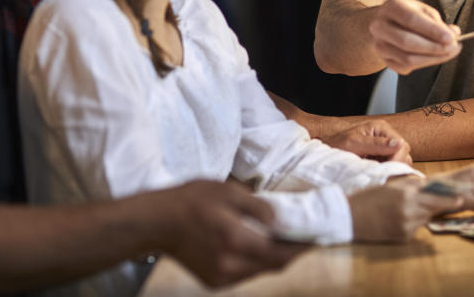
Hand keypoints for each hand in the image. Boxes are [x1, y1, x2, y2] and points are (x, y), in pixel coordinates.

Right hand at [158, 180, 306, 286]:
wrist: (157, 223)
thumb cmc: (191, 201)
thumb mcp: (226, 191)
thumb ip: (257, 207)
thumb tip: (281, 220)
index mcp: (235, 241)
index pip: (280, 254)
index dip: (301, 248)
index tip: (317, 237)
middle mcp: (230, 265)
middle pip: (273, 266)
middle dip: (291, 252)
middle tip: (305, 237)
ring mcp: (221, 277)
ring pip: (260, 271)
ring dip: (274, 257)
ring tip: (284, 239)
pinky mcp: (214, 281)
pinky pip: (245, 273)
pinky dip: (257, 261)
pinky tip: (259, 245)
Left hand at [322, 119, 412, 165]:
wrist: (326, 150)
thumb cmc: (337, 144)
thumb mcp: (354, 143)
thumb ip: (377, 144)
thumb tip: (399, 144)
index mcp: (381, 128)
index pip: (402, 145)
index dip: (397, 159)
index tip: (386, 169)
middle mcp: (386, 136)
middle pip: (404, 153)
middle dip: (395, 164)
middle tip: (380, 171)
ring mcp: (385, 147)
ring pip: (400, 161)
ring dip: (390, 168)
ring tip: (375, 170)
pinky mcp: (381, 157)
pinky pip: (392, 166)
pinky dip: (386, 170)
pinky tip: (374, 171)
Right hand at [348, 181, 463, 241]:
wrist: (348, 216)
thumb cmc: (367, 198)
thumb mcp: (390, 187)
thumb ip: (411, 187)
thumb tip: (429, 185)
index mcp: (405, 193)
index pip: (435, 195)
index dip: (450, 198)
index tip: (462, 198)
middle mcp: (409, 209)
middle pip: (435, 208)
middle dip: (445, 206)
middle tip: (459, 203)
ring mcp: (407, 225)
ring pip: (425, 218)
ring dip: (423, 214)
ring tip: (403, 208)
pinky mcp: (403, 237)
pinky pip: (415, 229)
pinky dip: (411, 224)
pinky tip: (395, 220)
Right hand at [368, 0, 460, 73]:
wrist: (385, 24)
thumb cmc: (407, 15)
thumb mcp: (422, 10)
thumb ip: (437, 22)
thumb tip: (454, 33)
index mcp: (391, 7)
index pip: (411, 20)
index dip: (432, 30)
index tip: (451, 38)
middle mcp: (379, 26)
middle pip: (406, 42)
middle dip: (434, 47)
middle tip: (453, 48)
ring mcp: (379, 44)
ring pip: (407, 58)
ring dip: (432, 58)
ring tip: (448, 53)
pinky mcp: (383, 59)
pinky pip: (405, 67)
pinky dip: (424, 64)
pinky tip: (434, 57)